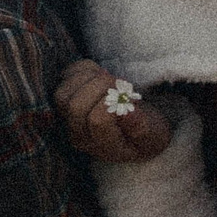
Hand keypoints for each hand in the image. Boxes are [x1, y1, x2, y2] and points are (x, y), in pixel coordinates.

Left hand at [55, 59, 173, 166]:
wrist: (136, 130)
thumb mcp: (154, 136)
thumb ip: (141, 129)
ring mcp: (68, 118)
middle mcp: (79, 135)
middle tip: (121, 86)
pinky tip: (101, 75)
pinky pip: (65, 78)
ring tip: (110, 81)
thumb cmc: (147, 133)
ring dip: (89, 78)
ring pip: (63, 94)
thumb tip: (127, 113)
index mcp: (102, 146)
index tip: (131, 100)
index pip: (98, 120)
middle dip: (101, 87)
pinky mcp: (65, 99)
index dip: (115, 103)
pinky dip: (84, 70)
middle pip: (76, 107)